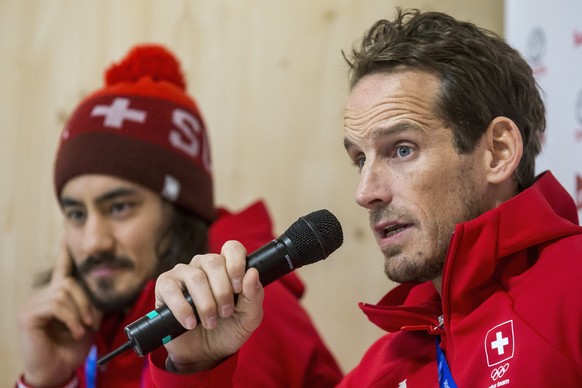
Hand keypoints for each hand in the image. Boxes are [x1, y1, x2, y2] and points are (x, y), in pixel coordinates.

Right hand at [18, 242, 100, 385]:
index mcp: (57, 295)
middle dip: (86, 302)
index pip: (62, 270)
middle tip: (91, 322)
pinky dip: (71, 318)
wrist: (58, 370)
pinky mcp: (28, 315)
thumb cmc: (71, 347)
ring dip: (80, 312)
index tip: (67, 235)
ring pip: (64, 293)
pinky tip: (75, 331)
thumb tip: (104, 289)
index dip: (65, 253)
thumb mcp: (88, 321)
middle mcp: (43, 295)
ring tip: (82, 329)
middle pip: (70, 283)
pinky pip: (56, 305)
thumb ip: (92, 304)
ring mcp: (33, 304)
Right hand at [154, 240, 263, 372]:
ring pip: (195, 276)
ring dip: (206, 304)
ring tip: (210, 322)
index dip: (236, 264)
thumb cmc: (228, 330)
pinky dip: (183, 309)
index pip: (232, 248)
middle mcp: (204, 265)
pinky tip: (191, 323)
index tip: (238, 288)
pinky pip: (171, 289)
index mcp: (227, 266)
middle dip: (222, 291)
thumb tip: (252, 273)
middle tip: (225, 313)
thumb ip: (254, 296)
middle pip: (213, 262)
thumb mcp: (249, 318)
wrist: (204, 354)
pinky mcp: (165, 286)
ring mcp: (183, 273)